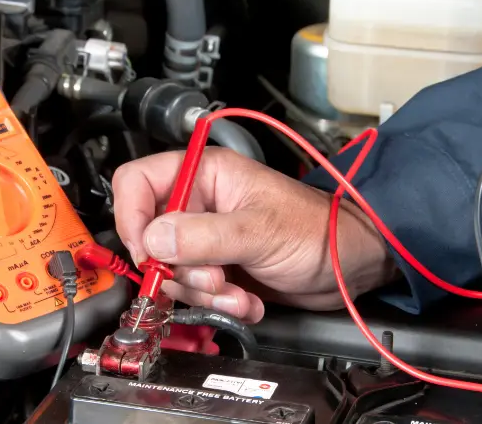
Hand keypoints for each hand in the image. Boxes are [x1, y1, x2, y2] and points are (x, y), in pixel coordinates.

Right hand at [112, 147, 396, 322]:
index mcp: (205, 176)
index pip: (137, 183)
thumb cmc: (318, 230)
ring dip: (204, 294)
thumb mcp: (259, 231)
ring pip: (171, 273)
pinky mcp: (219, 270)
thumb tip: (152, 241)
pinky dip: (219, 306)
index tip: (146, 251)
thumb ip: (203, 236)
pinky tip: (247, 302)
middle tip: (213, 279)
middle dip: (179, 270)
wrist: (350, 267)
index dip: (131, 216)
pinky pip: (196, 294)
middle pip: (150, 238)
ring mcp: (208, 240)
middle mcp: (200, 205)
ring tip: (237, 294)